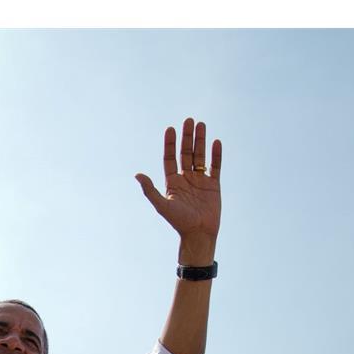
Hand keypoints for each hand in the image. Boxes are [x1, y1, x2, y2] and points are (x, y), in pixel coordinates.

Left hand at [135, 117, 222, 259]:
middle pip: (186, 153)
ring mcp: (200, 181)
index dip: (170, 143)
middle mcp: (185, 179)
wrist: (198, 233)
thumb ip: (150, 189)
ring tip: (201, 124)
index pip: (170, 158)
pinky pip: (215, 166)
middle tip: (189, 120)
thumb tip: (137, 174)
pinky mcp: (214, 185)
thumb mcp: (162, 205)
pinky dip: (216, 155)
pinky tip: (215, 142)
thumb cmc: (178, 221)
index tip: (171, 128)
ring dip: (200, 141)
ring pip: (200, 156)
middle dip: (187, 137)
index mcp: (172, 182)